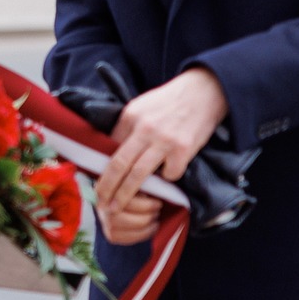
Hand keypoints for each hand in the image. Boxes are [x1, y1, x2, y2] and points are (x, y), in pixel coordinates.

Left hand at [94, 68, 227, 243]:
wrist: (203, 91)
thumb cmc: (169, 101)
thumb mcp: (142, 106)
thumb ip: (127, 127)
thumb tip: (112, 151)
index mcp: (130, 116)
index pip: (109, 148)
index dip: (101, 169)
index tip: (95, 183)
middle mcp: (144, 129)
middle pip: (119, 165)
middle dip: (106, 187)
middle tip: (100, 203)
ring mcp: (164, 141)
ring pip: (138, 175)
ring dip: (125, 195)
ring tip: (117, 208)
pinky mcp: (183, 150)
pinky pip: (169, 175)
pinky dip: (166, 179)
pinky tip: (167, 174)